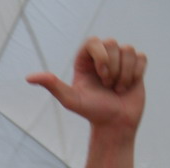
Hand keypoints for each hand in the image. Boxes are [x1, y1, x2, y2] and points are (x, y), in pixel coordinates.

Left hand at [26, 37, 146, 132]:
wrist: (114, 124)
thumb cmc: (91, 112)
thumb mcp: (70, 99)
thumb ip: (51, 85)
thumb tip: (28, 78)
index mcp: (84, 62)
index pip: (93, 41)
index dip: (100, 55)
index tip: (100, 74)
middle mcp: (101, 58)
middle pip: (112, 43)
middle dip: (112, 67)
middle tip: (107, 85)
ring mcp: (120, 60)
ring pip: (128, 50)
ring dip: (124, 73)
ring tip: (116, 88)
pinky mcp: (136, 65)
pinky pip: (141, 57)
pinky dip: (135, 74)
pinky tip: (127, 86)